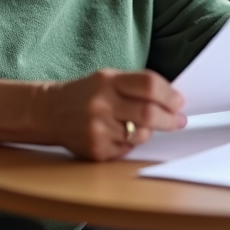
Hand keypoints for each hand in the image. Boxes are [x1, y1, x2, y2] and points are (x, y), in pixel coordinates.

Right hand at [44, 69, 186, 160]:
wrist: (50, 112)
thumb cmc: (86, 94)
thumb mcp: (108, 79)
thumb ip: (138, 86)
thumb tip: (173, 102)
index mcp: (107, 81)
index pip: (148, 85)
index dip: (169, 94)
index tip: (179, 101)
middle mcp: (101, 104)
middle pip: (149, 113)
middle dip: (170, 118)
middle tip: (178, 120)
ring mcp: (98, 129)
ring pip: (141, 134)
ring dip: (149, 131)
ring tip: (142, 126)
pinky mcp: (96, 150)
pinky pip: (128, 149)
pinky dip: (131, 142)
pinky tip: (120, 135)